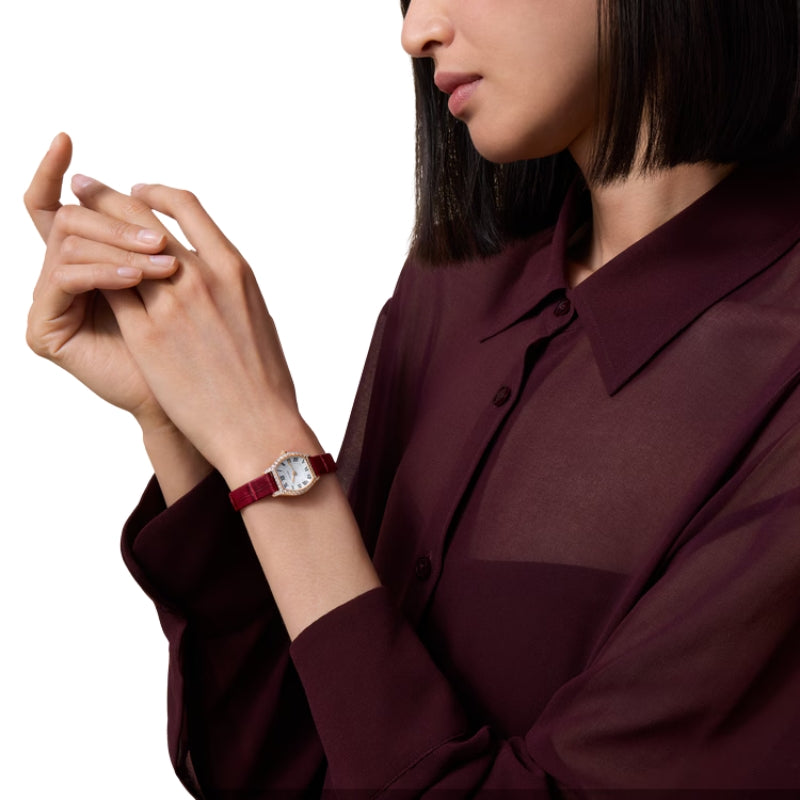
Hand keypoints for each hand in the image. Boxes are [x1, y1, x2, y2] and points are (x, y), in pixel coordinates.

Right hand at [24, 134, 178, 429]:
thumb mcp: (183, 282)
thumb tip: (147, 191)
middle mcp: (69, 277)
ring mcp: (53, 303)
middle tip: (158, 240)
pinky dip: (105, 272)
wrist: (201, 406)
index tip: (64, 136)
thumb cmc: (202, 348)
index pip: (65, 206)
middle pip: (70, 216)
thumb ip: (157, 240)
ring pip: (67, 238)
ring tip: (164, 266)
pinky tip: (140, 278)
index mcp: (97, 261)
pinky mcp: (46, 330)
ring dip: (118, 243)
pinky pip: (66, 277)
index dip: (54, 169)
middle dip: (113, 216)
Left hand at [82, 181, 319, 483]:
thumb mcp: (256, 318)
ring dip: (90, 232)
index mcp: (234, 269)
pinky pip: (110, 291)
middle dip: (108, 195)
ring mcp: (173, 305)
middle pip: (143, 217)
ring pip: (118, 250)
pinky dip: (92, 275)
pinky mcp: (147, 336)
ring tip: (70, 221)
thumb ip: (230, 289)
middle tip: (84, 185)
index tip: (137, 191)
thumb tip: (214, 278)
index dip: (155, 192)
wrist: (257, 426)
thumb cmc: (264, 382)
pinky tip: (81, 273)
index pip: (187, 207)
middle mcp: (203, 277)